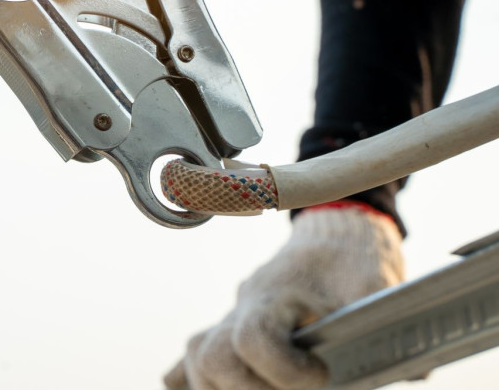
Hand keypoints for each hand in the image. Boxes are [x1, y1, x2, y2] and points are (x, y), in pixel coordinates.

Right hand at [164, 207, 403, 389]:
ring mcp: (233, 318)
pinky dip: (202, 381)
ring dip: (222, 388)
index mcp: (276, 294)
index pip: (253, 339)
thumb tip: (412, 373)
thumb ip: (385, 328)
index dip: (284, 371)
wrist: (334, 233)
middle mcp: (244, 307)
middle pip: (211, 358)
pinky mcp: (233, 330)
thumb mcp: (377, 291)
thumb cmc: (356, 262)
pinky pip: (197, 356)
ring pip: (198, 360)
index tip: (323, 376)